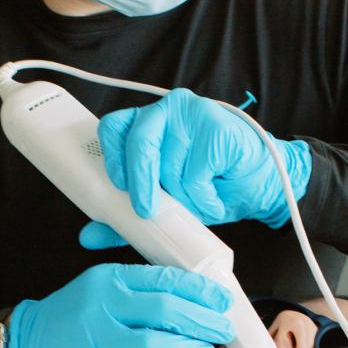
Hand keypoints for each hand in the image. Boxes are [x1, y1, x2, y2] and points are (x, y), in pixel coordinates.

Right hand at [7, 261, 233, 347]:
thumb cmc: (73, 321)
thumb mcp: (101, 292)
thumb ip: (140, 292)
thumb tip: (195, 300)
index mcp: (108, 280)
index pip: (163, 279)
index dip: (199, 291)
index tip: (222, 300)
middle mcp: (101, 306)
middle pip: (165, 310)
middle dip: (202, 321)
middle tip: (222, 330)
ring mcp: (94, 341)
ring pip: (154, 346)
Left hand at [79, 88, 312, 250]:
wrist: (260, 187)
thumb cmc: (211, 189)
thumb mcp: (163, 206)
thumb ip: (125, 217)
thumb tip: (87, 236)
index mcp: (147, 125)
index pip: (114, 127)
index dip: (112, 158)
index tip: (119, 187)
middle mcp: (167, 112)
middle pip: (138, 143)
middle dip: (142, 183)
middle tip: (150, 209)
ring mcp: (194, 114)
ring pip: (169, 166)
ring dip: (183, 197)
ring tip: (200, 199)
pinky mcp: (217, 128)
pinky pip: (196, 174)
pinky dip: (204, 198)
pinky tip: (216, 195)